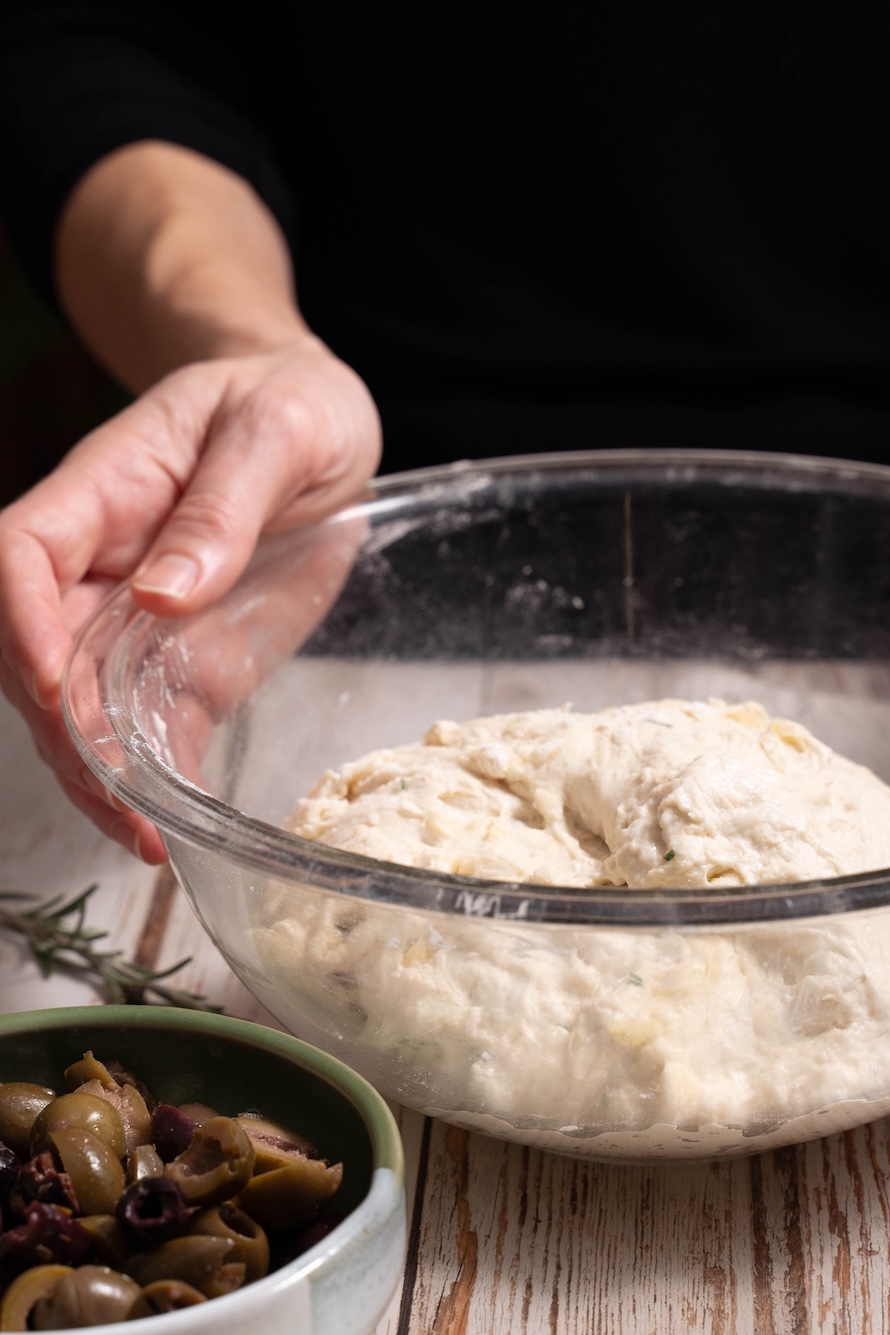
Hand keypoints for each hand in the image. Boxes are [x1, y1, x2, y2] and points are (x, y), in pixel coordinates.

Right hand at [0, 336, 381, 859]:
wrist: (322, 426)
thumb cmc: (291, 404)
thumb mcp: (277, 431)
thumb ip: (221, 507)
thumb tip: (163, 594)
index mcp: (105, 490)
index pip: (19, 556)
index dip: (21, 625)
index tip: (58, 685)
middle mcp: (101, 564)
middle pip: (34, 651)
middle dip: (62, 728)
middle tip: (118, 797)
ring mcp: (135, 621)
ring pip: (78, 706)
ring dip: (97, 774)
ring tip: (144, 838)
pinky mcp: (183, 662)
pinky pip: (146, 727)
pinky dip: (149, 780)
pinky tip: (167, 833)